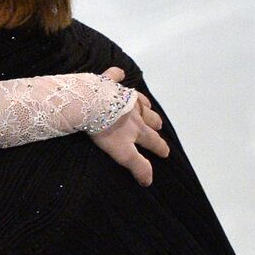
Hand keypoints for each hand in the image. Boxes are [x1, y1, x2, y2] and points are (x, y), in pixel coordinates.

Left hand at [90, 67, 168, 185]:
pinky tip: (119, 72)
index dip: (160, 147)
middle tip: (159, 125)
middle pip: (149, 118)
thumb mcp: (122, 152)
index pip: (152, 141)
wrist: (89, 105)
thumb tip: (149, 181)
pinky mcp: (107, 83)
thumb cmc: (105, 130)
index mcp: (137, 128)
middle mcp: (134, 111)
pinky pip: (114, 76)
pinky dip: (117, 75)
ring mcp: (122, 95)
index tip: (165, 153)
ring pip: (139, 99)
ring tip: (148, 106)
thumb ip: (137, 165)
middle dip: (155, 123)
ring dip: (145, 104)